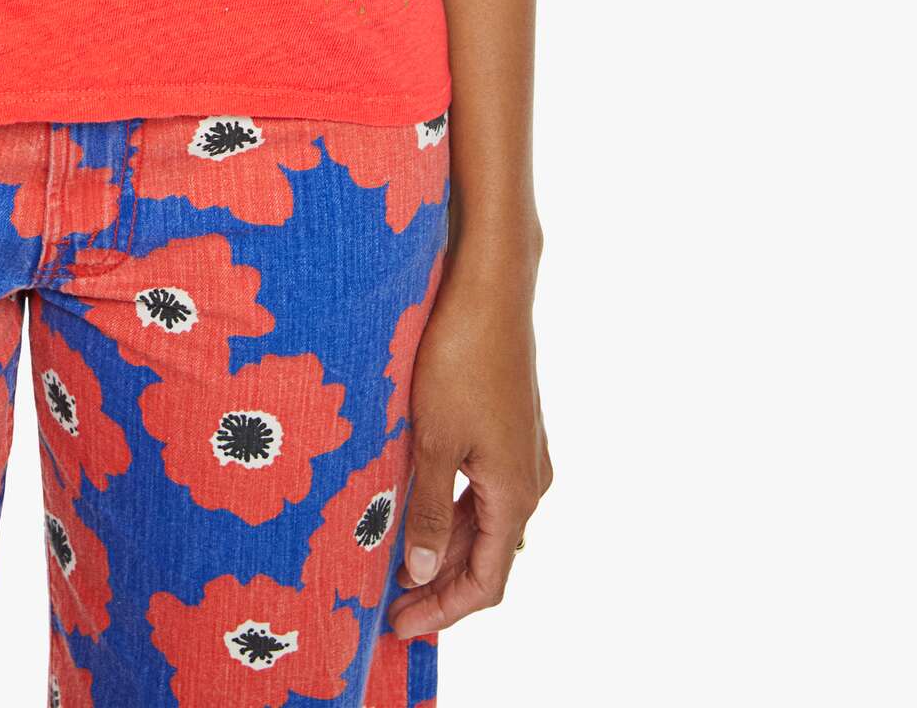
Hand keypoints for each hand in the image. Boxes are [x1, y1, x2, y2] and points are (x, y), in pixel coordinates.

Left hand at [388, 264, 552, 640]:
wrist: (490, 288)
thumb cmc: (459, 358)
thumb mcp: (433, 440)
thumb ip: (426, 511)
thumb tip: (419, 573)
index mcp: (516, 493)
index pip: (487, 582)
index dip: (443, 610)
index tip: (399, 627)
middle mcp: (529, 480)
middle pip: (487, 556)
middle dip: (438, 584)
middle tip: (387, 606)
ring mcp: (522, 453)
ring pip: (483, 521)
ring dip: (443, 548)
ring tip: (392, 564)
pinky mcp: (509, 428)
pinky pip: (483, 490)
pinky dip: (451, 512)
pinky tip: (415, 508)